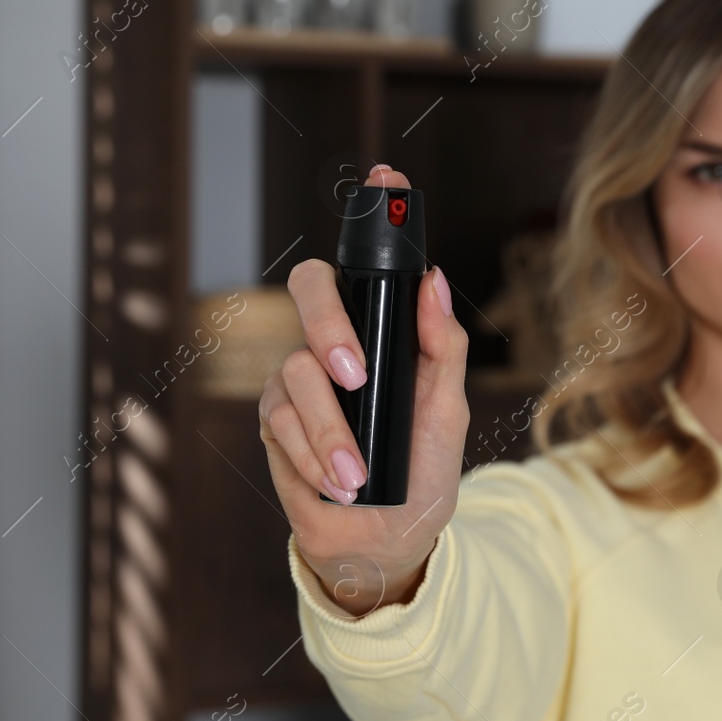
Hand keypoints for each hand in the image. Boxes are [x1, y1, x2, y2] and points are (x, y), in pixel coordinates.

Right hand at [259, 163, 469, 615]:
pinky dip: (312, 457)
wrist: (387, 542)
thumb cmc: (423, 472)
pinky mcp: (275, 424)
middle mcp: (332, 345)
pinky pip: (280, 423)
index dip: (375, 215)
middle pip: (309, 291)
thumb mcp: (447, 411)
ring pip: (294, 373)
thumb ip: (442, 348)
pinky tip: (336, 484)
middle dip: (328, 327)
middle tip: (355, 374)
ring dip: (329, 432)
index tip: (387, 179)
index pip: (368, 265)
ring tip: (358, 476)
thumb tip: (435, 282)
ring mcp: (298, 381)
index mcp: (378, 333)